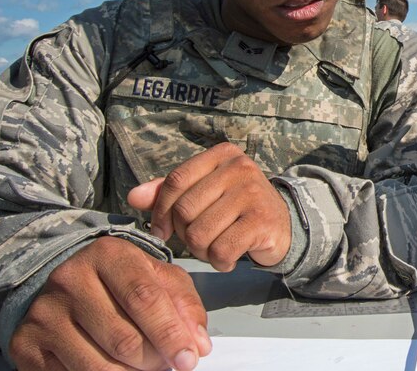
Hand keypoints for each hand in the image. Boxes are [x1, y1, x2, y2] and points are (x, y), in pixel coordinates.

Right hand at [9, 236, 210, 370]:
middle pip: (124, 338)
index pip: (144, 298)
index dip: (171, 333)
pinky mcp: (26, 344)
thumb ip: (184, 305)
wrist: (69, 285)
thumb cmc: (123, 282)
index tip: (189, 358)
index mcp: (108, 255)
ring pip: (98, 365)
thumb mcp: (159, 279)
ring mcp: (44, 313)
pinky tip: (115, 369)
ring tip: (144, 367)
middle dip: (154, 360)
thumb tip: (199, 344)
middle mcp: (70, 279)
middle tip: (166, 364)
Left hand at [128, 142, 290, 270]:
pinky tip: (229, 257)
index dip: (161, 211)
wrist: (284, 224)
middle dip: (185, 234)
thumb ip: (169, 193)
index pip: (176, 181)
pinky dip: (220, 261)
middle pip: (185, 210)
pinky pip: (221, 250)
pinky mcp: (262, 221)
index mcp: (222, 155)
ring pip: (199, 233)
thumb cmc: (236, 208)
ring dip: (202, 251)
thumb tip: (132, 197)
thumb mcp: (205, 192)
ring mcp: (253, 193)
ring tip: (215, 248)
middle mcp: (239, 168)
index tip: (161, 230)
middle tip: (199, 241)